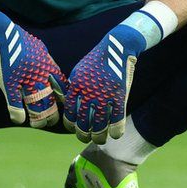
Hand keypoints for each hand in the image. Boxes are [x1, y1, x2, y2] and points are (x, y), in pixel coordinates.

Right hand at [0, 10, 64, 127]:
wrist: (0, 31)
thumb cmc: (19, 40)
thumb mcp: (40, 49)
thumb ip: (48, 63)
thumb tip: (56, 75)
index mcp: (48, 65)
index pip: (61, 86)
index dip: (64, 99)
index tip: (66, 108)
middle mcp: (39, 72)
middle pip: (51, 98)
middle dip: (53, 112)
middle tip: (53, 121)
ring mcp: (25, 77)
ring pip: (36, 103)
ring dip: (38, 116)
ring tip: (39, 124)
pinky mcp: (9, 81)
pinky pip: (15, 101)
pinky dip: (17, 112)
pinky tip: (20, 120)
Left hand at [51, 24, 144, 142]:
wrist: (116, 48)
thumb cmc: (96, 61)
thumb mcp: (79, 72)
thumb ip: (72, 89)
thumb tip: (66, 106)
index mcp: (76, 87)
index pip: (70, 115)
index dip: (71, 126)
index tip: (76, 128)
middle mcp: (88, 93)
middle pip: (83, 124)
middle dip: (83, 135)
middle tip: (87, 137)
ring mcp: (105, 95)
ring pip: (99, 126)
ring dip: (99, 137)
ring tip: (100, 139)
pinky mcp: (120, 96)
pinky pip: (117, 120)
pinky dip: (115, 131)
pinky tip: (115, 135)